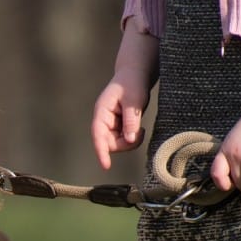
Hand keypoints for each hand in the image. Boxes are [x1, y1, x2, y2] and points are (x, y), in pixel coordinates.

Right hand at [91, 28, 158, 169]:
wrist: (135, 74)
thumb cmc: (133, 83)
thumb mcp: (134, 100)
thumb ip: (131, 120)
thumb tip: (130, 139)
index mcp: (102, 111)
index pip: (98, 135)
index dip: (101, 151)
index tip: (106, 165)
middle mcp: (103, 120)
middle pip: (108, 143)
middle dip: (124, 144)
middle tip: (141, 132)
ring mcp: (110, 124)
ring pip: (116, 144)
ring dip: (130, 142)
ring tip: (141, 129)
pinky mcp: (118, 126)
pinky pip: (123, 140)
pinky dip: (133, 139)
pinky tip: (140, 128)